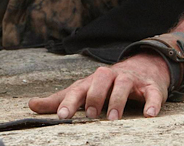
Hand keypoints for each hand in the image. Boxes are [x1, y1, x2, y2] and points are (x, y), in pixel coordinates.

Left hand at [28, 53, 170, 119]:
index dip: (70, 102)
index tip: (63, 116)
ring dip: (118, 101)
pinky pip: (152, 93)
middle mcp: (111, 77)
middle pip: (101, 80)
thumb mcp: (84, 89)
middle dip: (95, 97)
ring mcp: (131, 80)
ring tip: (113, 118)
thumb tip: (31, 105)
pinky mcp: (151, 86)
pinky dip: (152, 103)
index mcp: (92, 80)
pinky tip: (149, 115)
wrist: (143, 66)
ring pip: (123, 85)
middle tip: (90, 114)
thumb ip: (60, 99)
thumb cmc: (107, 83)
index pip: (79, 89)